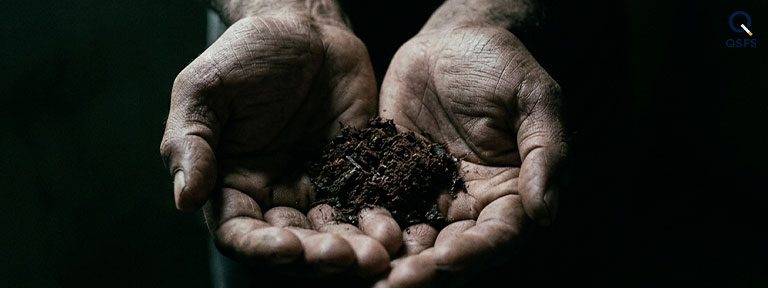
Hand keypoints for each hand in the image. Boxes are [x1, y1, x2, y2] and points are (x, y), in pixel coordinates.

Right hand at [159, 8, 401, 279]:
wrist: (304, 28)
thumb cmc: (245, 54)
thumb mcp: (204, 90)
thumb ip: (189, 142)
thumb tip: (184, 198)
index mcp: (232, 184)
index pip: (241, 233)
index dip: (262, 248)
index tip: (288, 247)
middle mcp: (276, 195)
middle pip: (295, 243)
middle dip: (320, 255)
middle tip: (349, 257)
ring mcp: (319, 185)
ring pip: (336, 232)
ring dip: (357, 248)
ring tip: (380, 252)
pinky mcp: (357, 172)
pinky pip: (371, 203)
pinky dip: (383, 220)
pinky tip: (397, 227)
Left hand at [376, 23, 566, 286]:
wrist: (450, 41)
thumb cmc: (501, 64)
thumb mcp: (534, 99)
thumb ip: (544, 152)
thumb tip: (546, 213)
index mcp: (508, 193)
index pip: (497, 235)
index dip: (474, 252)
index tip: (446, 260)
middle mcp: (467, 203)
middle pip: (449, 249)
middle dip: (423, 269)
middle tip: (393, 283)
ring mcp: (427, 194)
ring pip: (410, 237)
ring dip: (389, 258)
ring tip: (366, 272)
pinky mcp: (392, 179)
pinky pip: (377, 207)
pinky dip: (361, 226)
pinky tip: (341, 237)